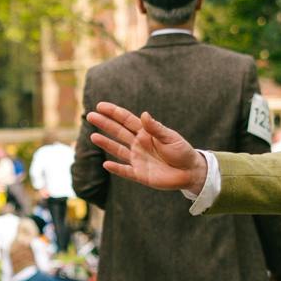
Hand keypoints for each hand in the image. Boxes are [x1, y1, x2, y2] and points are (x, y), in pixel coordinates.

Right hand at [87, 102, 204, 192]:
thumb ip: (155, 128)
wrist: (190, 172)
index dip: (113, 112)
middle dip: (104, 124)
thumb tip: (143, 114)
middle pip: (118, 132)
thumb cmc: (182, 151)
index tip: (100, 106)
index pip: (126, 120)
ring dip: (106, 143)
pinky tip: (106, 164)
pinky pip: (125, 171)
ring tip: (93, 136)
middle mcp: (138, 144)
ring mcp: (137, 159)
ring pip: (118, 150)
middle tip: (90, 116)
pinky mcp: (140, 174)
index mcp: (146, 133)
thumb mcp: (170, 137)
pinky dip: (116, 168)